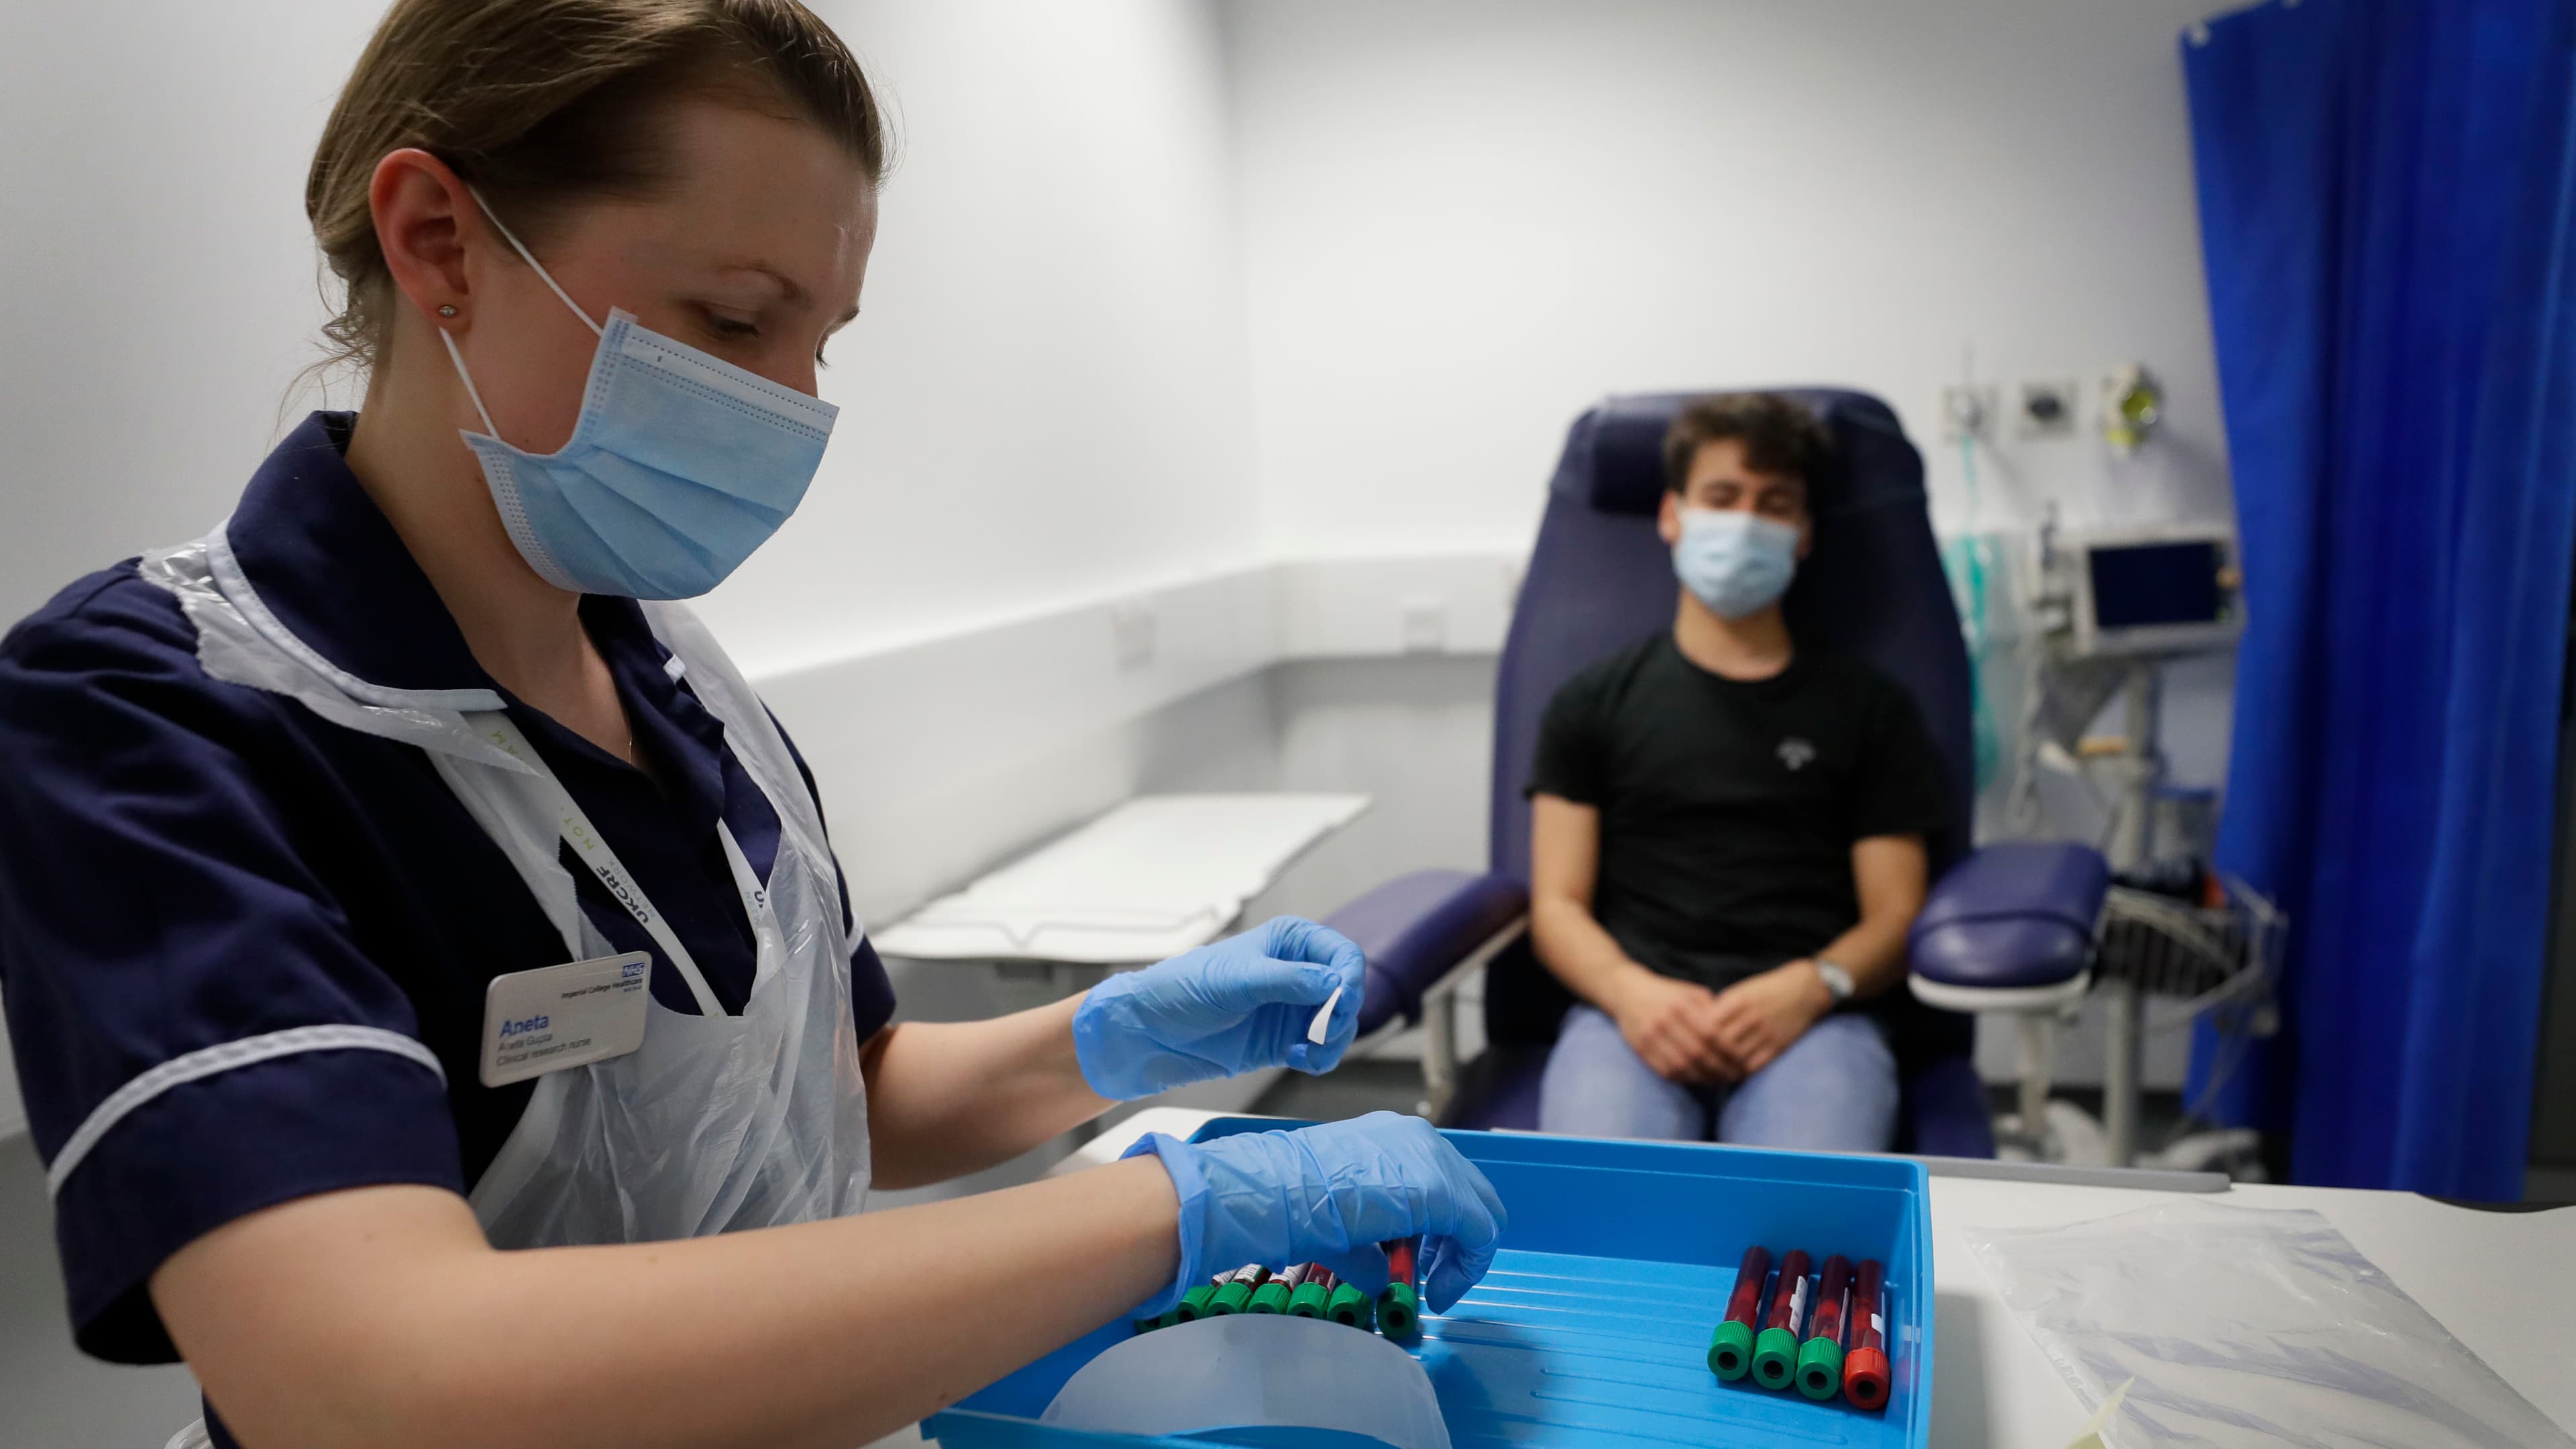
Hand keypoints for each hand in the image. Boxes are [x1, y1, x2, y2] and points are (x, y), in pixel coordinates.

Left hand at [1071, 916, 1365, 1099]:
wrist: (1153, 1032)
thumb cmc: (1184, 989)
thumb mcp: (1237, 980)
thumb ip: (1288, 980)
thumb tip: (1333, 982)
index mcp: (1289, 942)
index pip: (1341, 954)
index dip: (1349, 979)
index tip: (1341, 1003)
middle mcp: (1297, 971)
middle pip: (1348, 991)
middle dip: (1341, 1015)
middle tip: (1320, 1033)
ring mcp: (1293, 1007)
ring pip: (1340, 1024)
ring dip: (1332, 1042)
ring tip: (1307, 1053)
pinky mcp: (1286, 1039)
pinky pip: (1321, 1049)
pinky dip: (1320, 1058)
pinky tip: (1298, 1061)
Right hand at [1124, 1112, 1505, 1313]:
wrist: (1275, 1193)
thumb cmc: (1291, 1202)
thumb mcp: (1340, 1223)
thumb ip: (1370, 1248)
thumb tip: (1382, 1277)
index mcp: (1394, 1139)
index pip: (1445, 1183)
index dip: (1442, 1232)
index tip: (1424, 1269)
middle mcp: (1420, 1139)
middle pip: (1471, 1194)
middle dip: (1457, 1243)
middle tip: (1433, 1280)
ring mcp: (1434, 1160)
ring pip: (1481, 1211)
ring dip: (1462, 1255)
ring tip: (1434, 1288)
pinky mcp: (1444, 1191)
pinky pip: (1480, 1231)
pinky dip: (1468, 1267)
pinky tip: (1440, 1293)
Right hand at [1607, 969, 1739, 1083]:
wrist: (1627, 992)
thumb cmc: (1667, 993)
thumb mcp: (1689, 992)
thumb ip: (1711, 1007)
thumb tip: (1734, 1030)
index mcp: (1680, 1004)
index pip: (1710, 1032)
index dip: (1727, 1049)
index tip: (1740, 1059)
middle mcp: (1663, 1019)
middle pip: (1697, 1051)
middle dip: (1718, 1067)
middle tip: (1733, 1075)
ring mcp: (1649, 1035)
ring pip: (1681, 1064)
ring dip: (1702, 1077)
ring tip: (1718, 1081)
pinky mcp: (1640, 1048)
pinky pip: (1665, 1070)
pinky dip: (1684, 1078)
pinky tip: (1697, 1079)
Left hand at [1706, 960, 1833, 1075]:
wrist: (1804, 991)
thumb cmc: (1766, 991)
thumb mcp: (1742, 991)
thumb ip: (1721, 1007)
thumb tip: (1696, 1027)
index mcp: (1739, 1000)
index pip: (1709, 1023)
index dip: (1696, 1035)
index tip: (1687, 1042)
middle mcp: (1752, 1016)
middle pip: (1720, 1042)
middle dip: (1705, 1053)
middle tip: (1694, 1061)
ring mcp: (1766, 1033)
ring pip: (1735, 1056)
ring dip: (1720, 1065)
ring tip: (1708, 1070)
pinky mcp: (1778, 1046)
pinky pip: (1753, 1065)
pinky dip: (1738, 1071)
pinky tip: (1729, 1072)